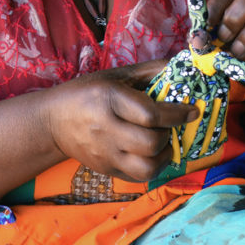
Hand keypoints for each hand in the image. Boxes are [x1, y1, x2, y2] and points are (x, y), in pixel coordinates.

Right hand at [46, 59, 197, 181]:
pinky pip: (137, 178)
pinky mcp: (105, 169)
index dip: (177, 114)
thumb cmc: (87, 93)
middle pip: (150, 143)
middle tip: (168, 126)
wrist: (52, 122)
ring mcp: (105, 153)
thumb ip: (148, 71)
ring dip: (164, 157)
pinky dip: (152, 168)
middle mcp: (106, 129)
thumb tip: (180, 67)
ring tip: (162, 144)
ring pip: (146, 168)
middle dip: (168, 135)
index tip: (192, 111)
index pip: (150, 113)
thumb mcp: (115, 76)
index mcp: (109, 100)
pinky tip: (150, 155)